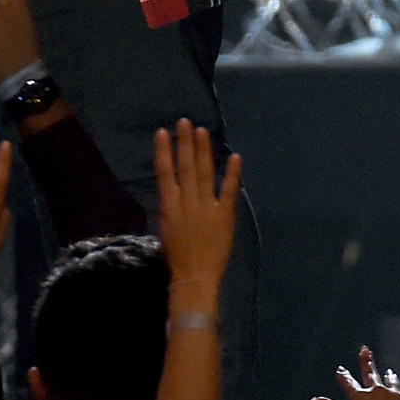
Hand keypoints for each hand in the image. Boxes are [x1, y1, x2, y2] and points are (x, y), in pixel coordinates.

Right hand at [155, 120, 241, 293]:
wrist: (194, 278)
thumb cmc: (177, 257)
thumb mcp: (166, 229)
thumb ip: (172, 208)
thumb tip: (174, 191)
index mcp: (169, 207)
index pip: (164, 173)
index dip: (164, 151)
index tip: (163, 132)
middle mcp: (186, 202)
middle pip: (186, 167)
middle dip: (185, 143)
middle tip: (186, 121)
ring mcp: (206, 207)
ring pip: (205, 173)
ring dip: (204, 151)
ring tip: (202, 132)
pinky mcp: (224, 214)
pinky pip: (229, 190)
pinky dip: (233, 173)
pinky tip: (236, 156)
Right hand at [322, 347, 399, 399]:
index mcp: (361, 396)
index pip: (349, 383)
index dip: (344, 376)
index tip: (340, 368)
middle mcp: (378, 391)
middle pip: (371, 374)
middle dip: (367, 362)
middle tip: (365, 350)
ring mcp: (395, 396)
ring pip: (392, 382)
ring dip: (390, 377)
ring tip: (390, 371)